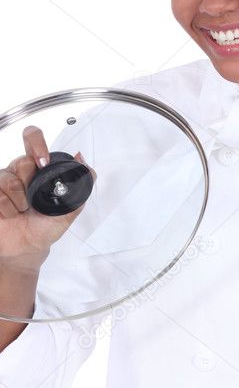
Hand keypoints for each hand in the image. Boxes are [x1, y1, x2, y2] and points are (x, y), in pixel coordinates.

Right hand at [0, 125, 95, 263]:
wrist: (27, 248)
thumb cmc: (46, 227)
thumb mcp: (70, 208)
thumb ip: (81, 184)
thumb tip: (81, 159)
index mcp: (38, 168)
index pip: (32, 139)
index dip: (36, 143)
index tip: (43, 161)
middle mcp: (18, 171)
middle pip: (21, 161)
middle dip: (30, 183)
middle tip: (33, 201)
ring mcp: (2, 182)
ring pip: (8, 179)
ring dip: (19, 201)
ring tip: (23, 211)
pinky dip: (7, 209)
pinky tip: (10, 215)